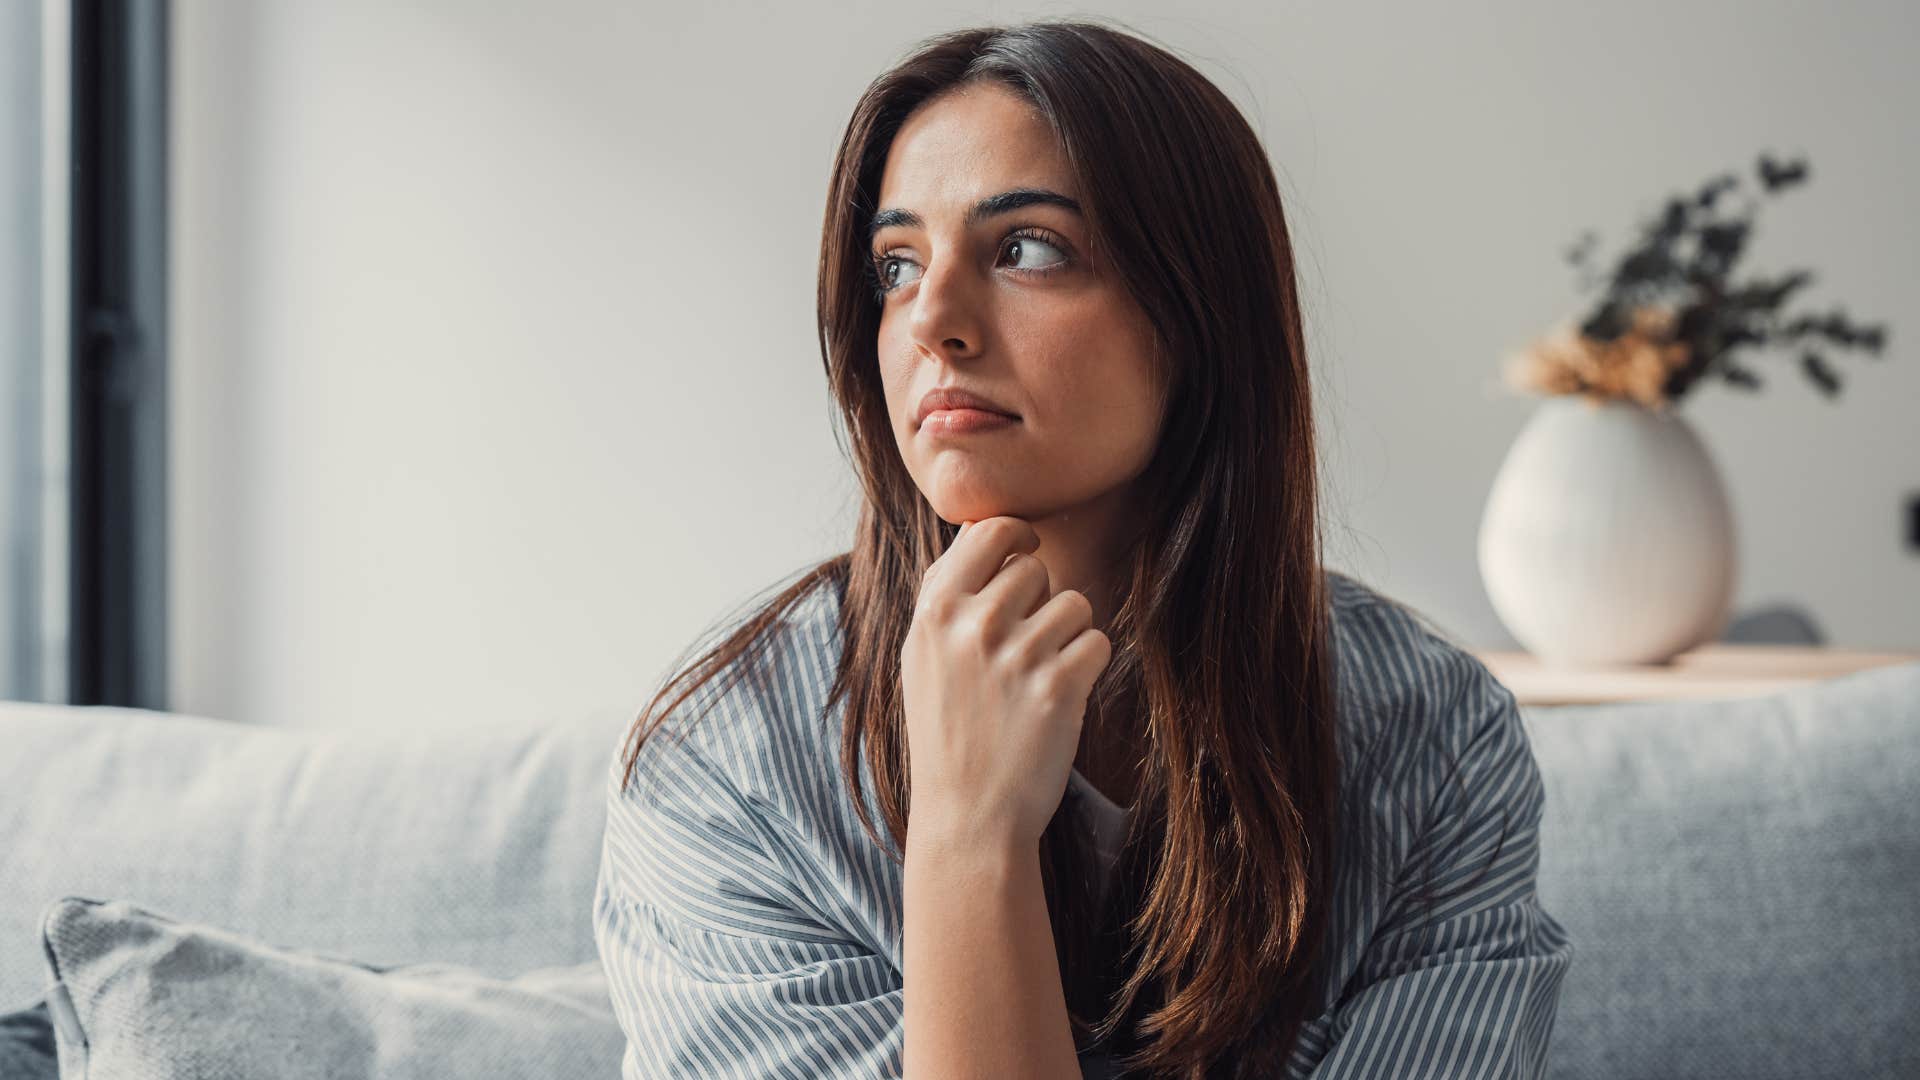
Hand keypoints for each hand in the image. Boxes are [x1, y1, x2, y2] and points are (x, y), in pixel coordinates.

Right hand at [901, 516, 1113, 852]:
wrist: (967, 817)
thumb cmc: (946, 731)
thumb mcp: (922, 657)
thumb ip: (947, 592)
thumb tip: (981, 528)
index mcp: (934, 611)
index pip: (990, 530)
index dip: (1017, 537)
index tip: (1026, 554)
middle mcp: (973, 626)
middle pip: (1037, 569)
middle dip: (1040, 601)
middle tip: (1022, 651)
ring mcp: (1017, 656)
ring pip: (1074, 604)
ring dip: (1068, 636)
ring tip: (1038, 679)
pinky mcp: (1059, 688)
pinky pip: (1097, 642)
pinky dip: (1087, 668)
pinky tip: (1060, 699)